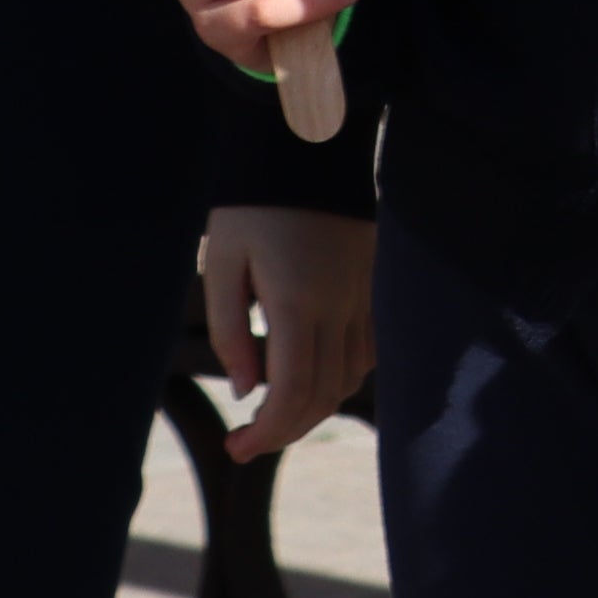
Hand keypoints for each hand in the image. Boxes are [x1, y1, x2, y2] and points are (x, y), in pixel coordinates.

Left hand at [194, 205, 373, 458]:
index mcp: (298, 303)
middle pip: (324, 396)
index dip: (268, 432)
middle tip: (246, 442)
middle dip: (285, 430)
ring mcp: (365, 299)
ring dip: (312, 407)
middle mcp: (341, 307)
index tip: (237, 448)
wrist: (309, 149)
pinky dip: (338, 378)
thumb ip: (232, 330)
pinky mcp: (375, 289)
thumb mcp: (222, 262)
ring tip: (272, 412)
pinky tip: (308, 376)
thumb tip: (248, 390)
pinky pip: (366, 353)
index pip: (293, 392)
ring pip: (349, 380)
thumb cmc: (253, 205)